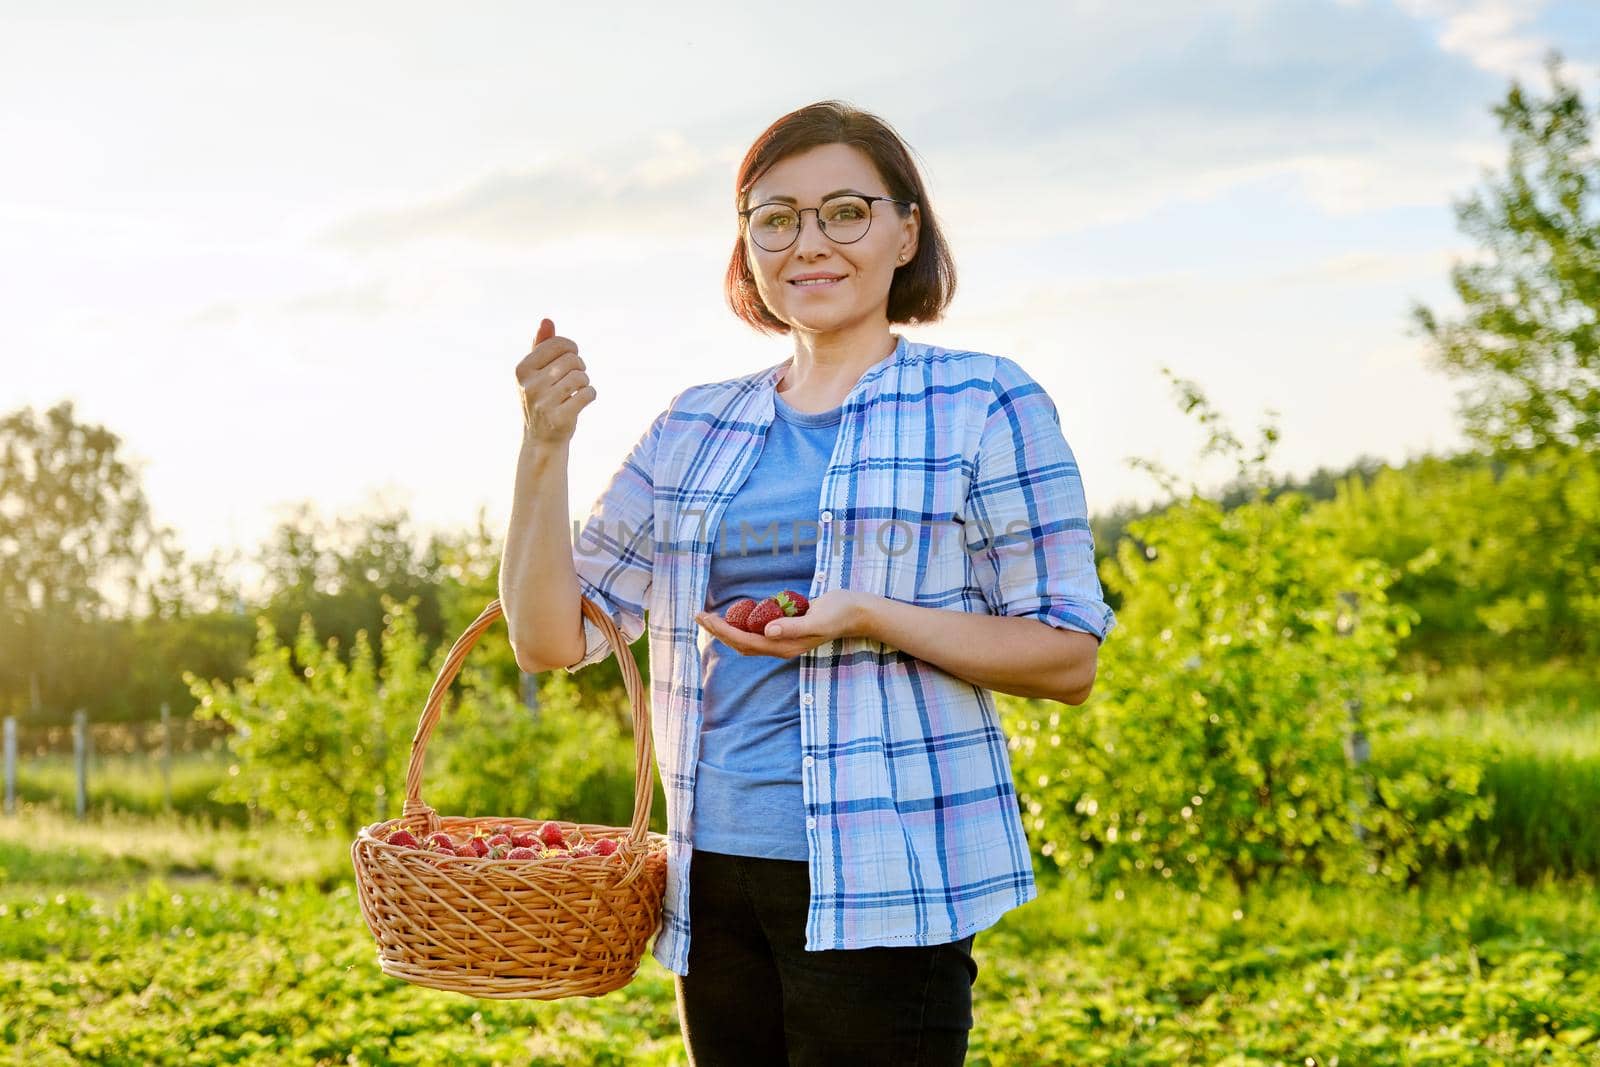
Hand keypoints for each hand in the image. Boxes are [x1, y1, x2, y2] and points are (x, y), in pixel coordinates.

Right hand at [515, 317, 595, 445]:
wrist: (541, 439)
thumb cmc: (542, 399)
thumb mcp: (536, 372)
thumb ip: (541, 345)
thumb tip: (547, 320)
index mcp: (522, 369)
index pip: (558, 344)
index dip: (572, 348)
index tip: (571, 358)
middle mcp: (529, 385)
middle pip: (572, 360)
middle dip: (580, 366)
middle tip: (575, 378)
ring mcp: (543, 403)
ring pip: (581, 377)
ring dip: (585, 382)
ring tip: (576, 390)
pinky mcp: (559, 418)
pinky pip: (588, 394)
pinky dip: (590, 394)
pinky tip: (583, 400)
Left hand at [695, 590, 874, 659]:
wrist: (855, 612)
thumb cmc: (838, 613)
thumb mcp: (817, 619)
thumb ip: (792, 626)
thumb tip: (766, 631)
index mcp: (784, 646)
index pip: (745, 641)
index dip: (722, 631)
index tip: (705, 617)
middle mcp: (780, 646)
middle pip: (741, 643)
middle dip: (718, 631)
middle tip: (698, 615)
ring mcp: (783, 639)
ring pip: (747, 638)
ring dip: (727, 629)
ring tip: (709, 616)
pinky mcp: (786, 629)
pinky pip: (757, 630)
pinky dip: (742, 623)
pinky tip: (735, 613)